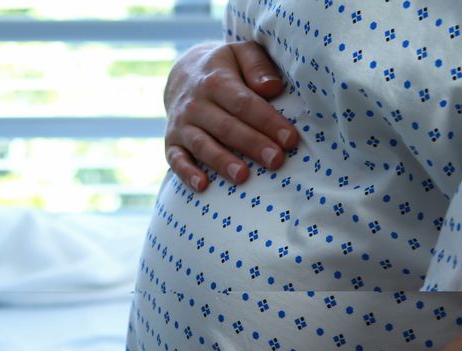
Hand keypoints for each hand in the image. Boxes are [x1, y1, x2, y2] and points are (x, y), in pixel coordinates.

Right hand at [163, 41, 298, 190]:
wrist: (182, 74)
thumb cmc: (225, 68)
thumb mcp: (241, 54)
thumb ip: (257, 66)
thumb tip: (272, 87)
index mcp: (216, 80)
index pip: (244, 103)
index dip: (267, 122)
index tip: (290, 139)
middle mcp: (196, 104)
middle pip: (226, 127)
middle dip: (252, 144)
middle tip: (276, 160)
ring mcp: (182, 125)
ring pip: (202, 145)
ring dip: (222, 162)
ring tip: (243, 177)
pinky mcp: (172, 142)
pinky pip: (176, 159)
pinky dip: (186, 173)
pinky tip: (202, 186)